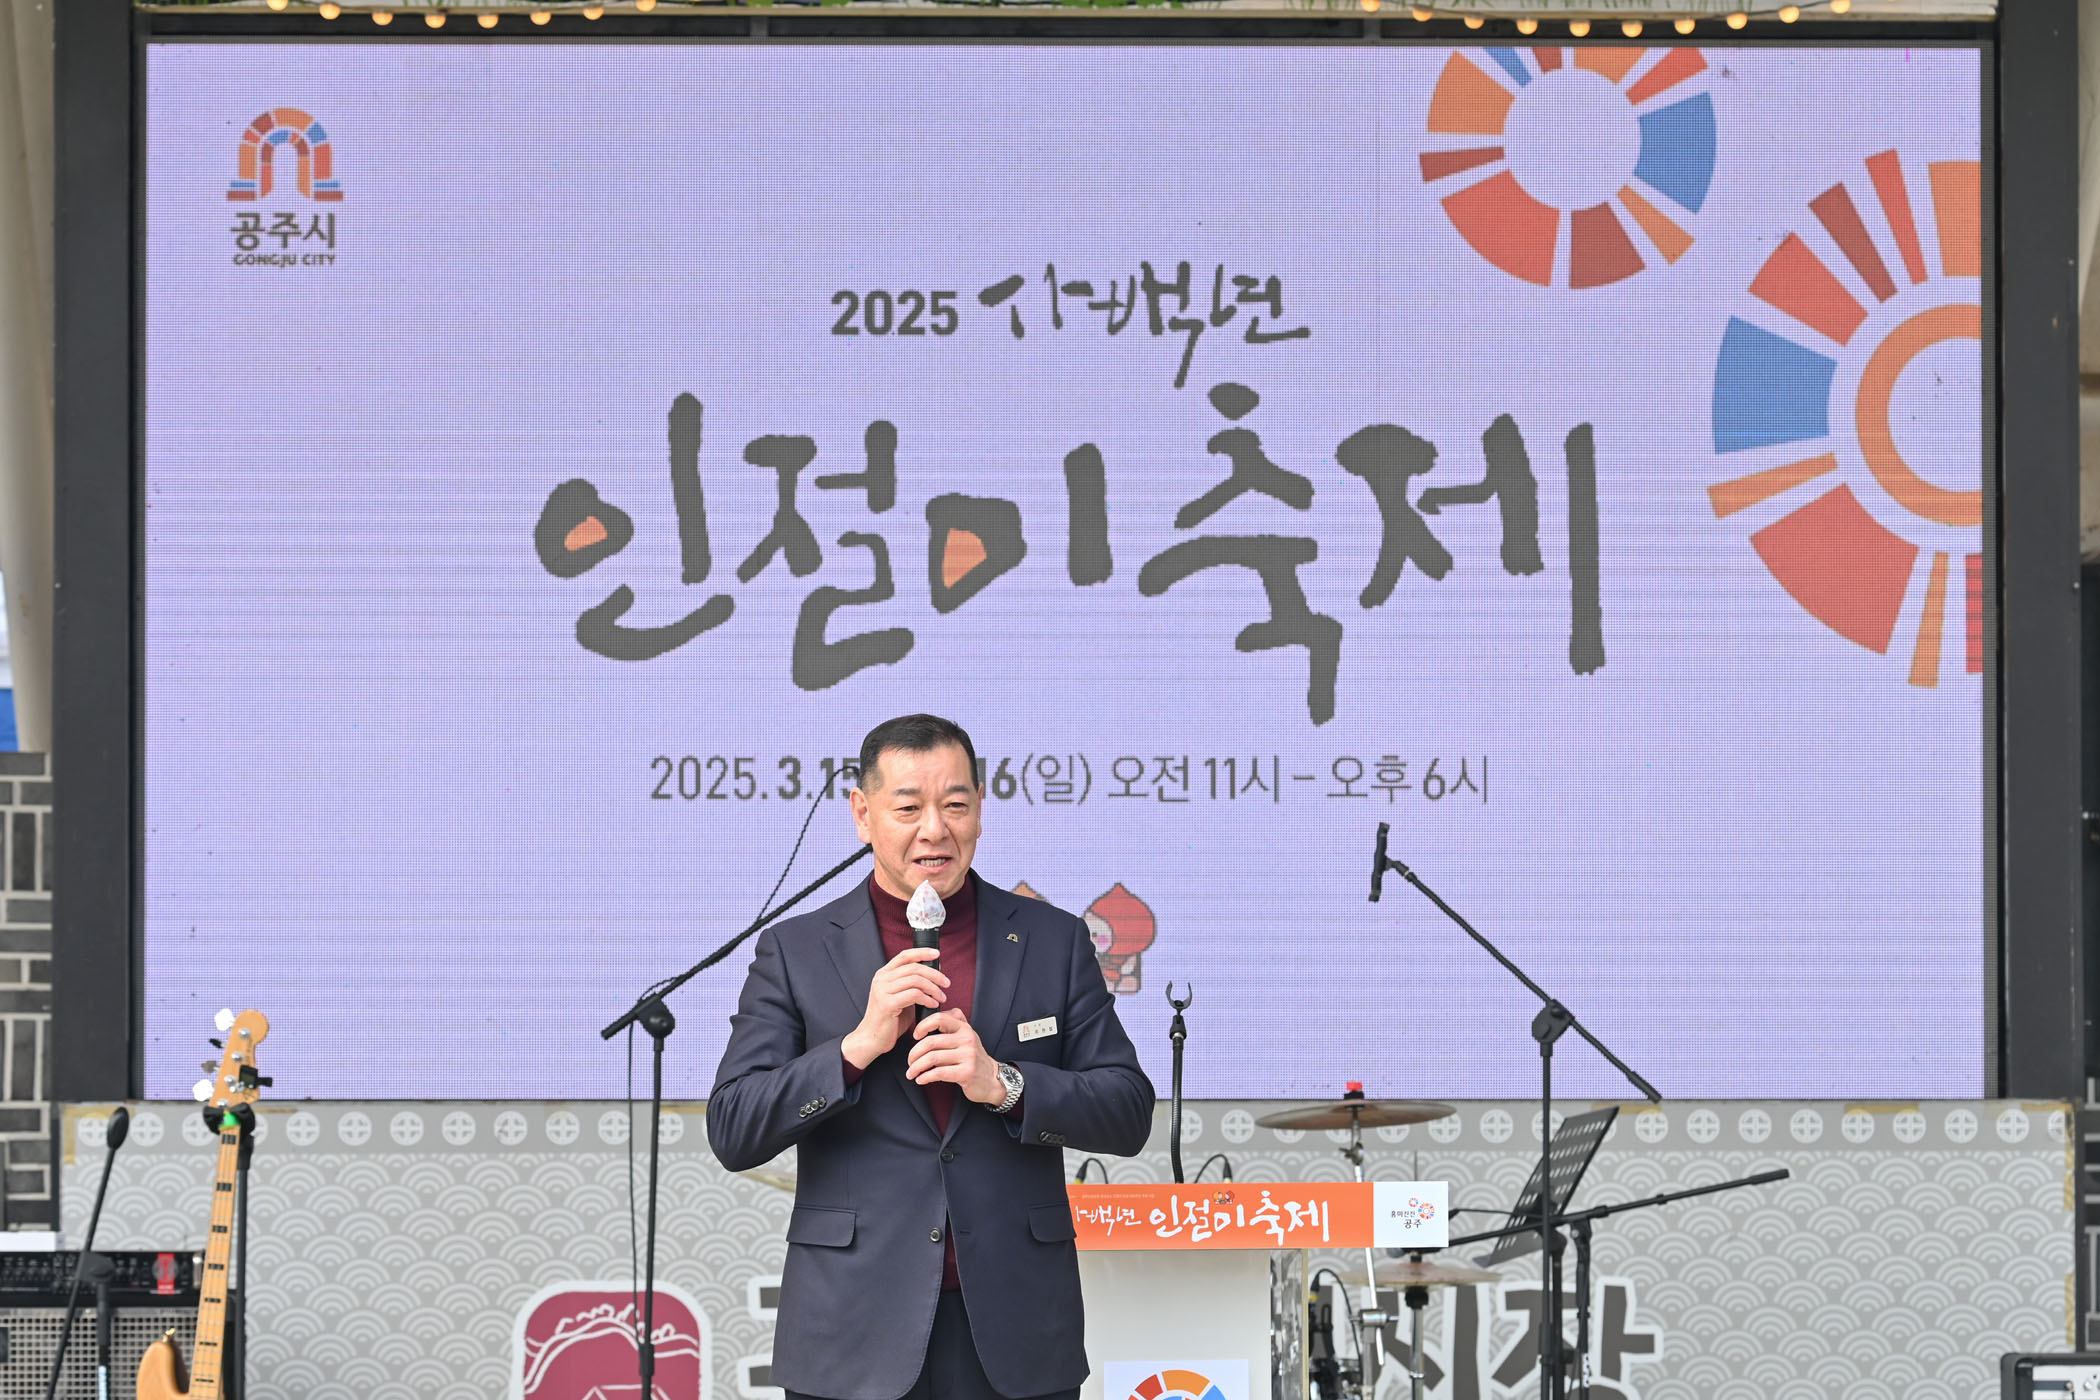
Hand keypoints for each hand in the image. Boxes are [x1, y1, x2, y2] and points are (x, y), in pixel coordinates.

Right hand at [842, 947, 948, 1069]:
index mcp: (883, 974)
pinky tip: (933, 1004)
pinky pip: (913, 995)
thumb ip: (914, 985)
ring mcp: (882, 990)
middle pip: (914, 967)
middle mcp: (881, 979)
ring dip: (933, 988)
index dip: (922, 952)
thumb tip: (935, 973)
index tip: (937, 954)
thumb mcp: (902, 997)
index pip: (904, 956)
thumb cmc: (890, 1020)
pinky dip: (927, 998)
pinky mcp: (887, 1004)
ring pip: (915, 980)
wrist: (872, 1039)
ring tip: (941, 997)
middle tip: (946, 983)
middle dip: (934, 974)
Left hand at [907, 1010, 1004, 1104]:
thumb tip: (926, 1021)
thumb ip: (952, 1024)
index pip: (939, 1018)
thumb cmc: (973, 1058)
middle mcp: (967, 1039)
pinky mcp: (966, 1072)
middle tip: (909, 1061)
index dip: (922, 1026)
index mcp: (964, 1028)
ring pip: (932, 1058)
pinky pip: (938, 1073)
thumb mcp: (966, 1036)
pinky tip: (921, 1079)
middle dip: (914, 1053)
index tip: (915, 1035)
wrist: (991, 1079)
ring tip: (911, 1073)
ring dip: (916, 1067)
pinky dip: (925, 1077)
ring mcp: (968, 1056)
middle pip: (931, 1042)